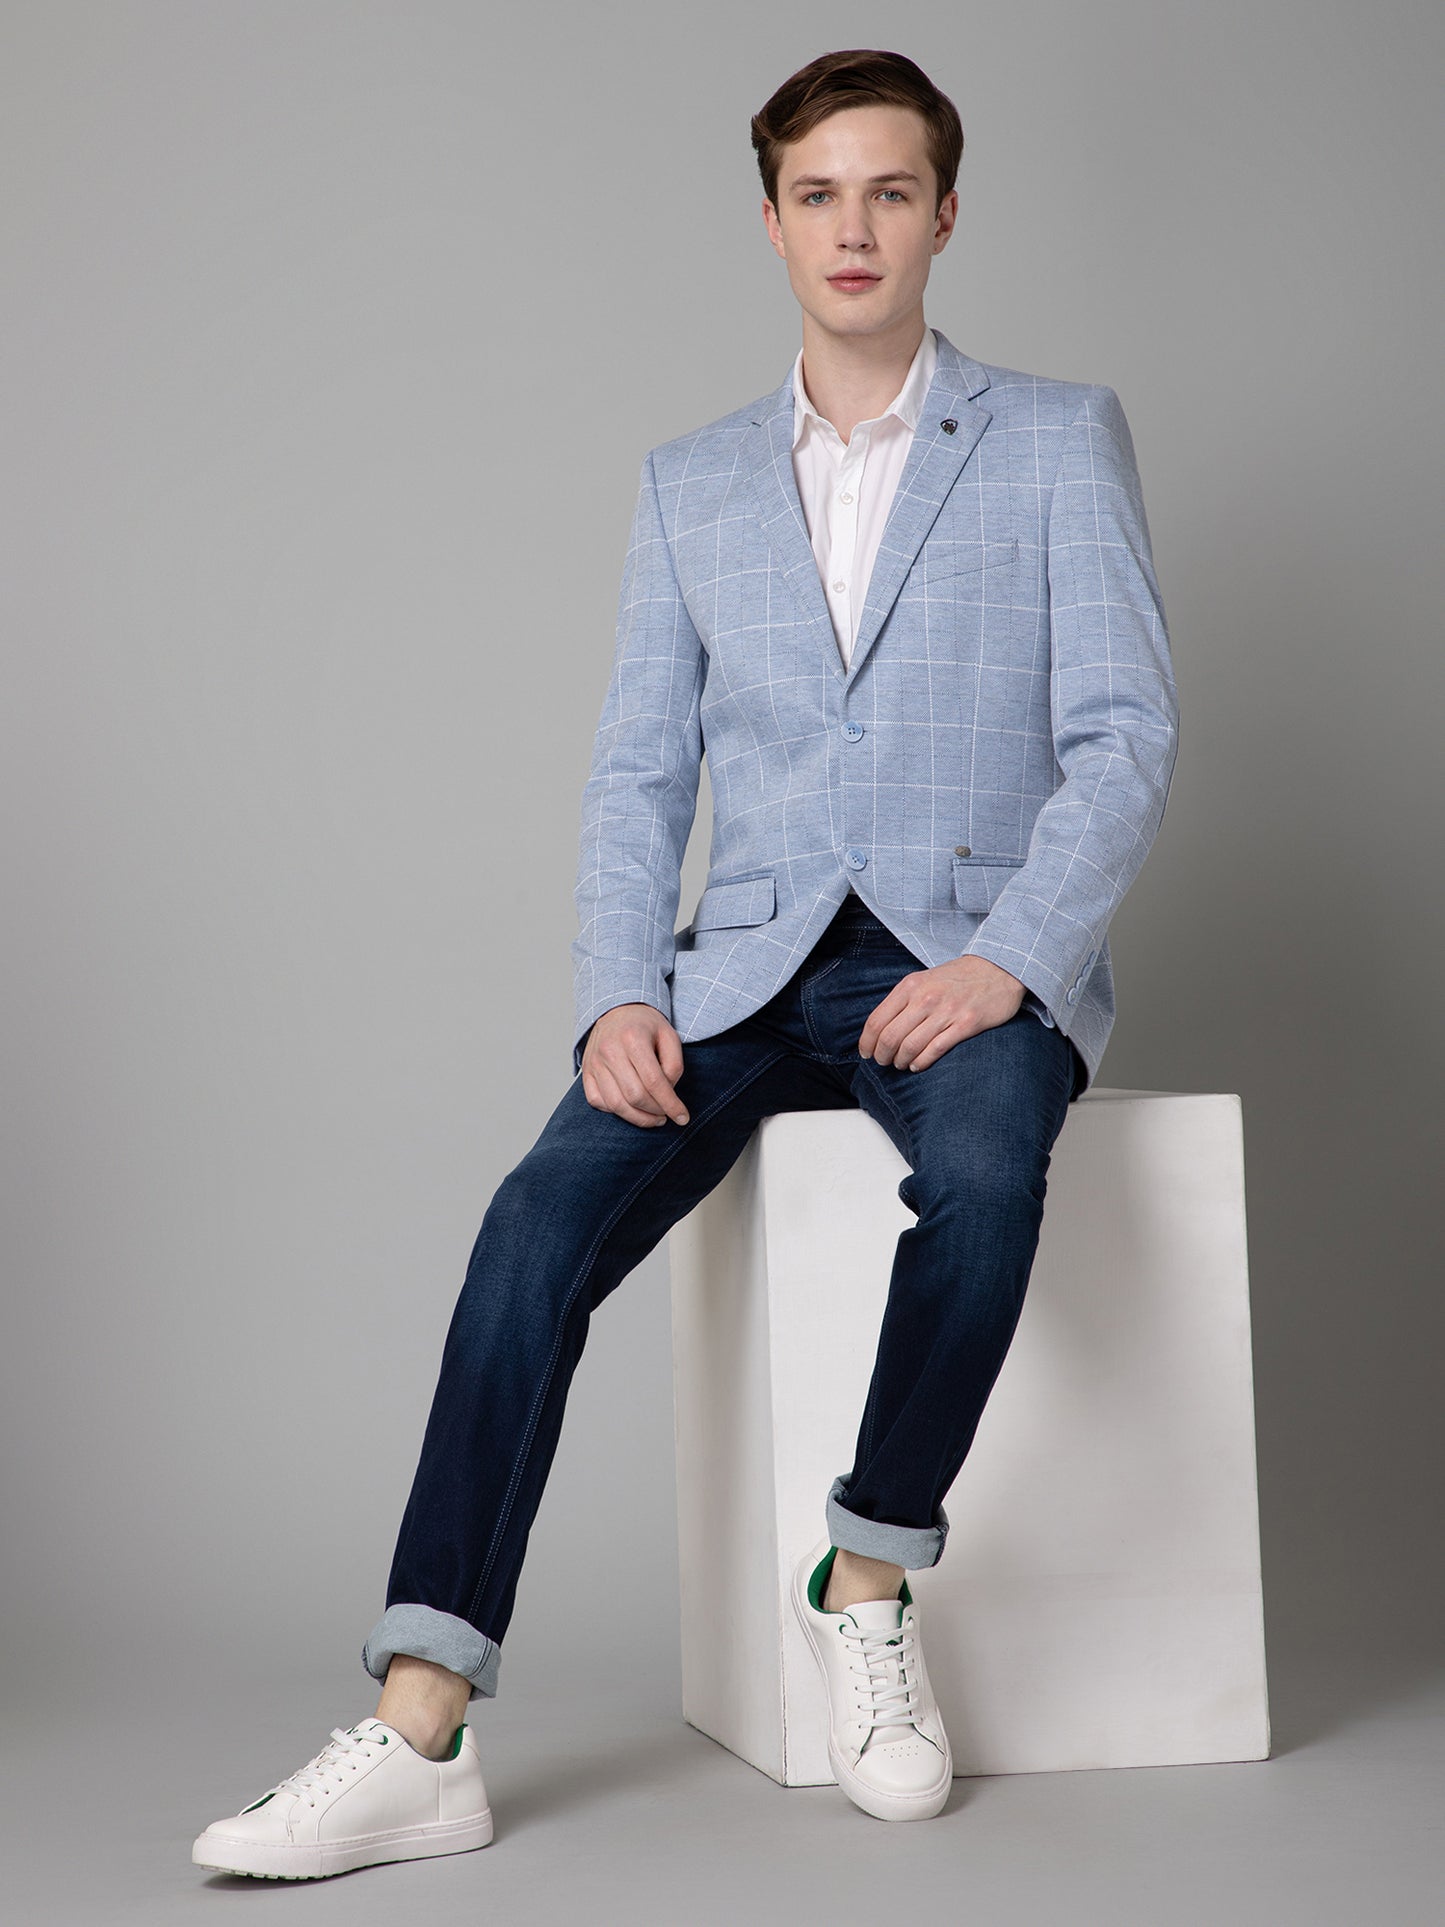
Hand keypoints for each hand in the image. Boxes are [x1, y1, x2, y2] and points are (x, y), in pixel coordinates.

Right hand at [581, 1003, 690, 1127]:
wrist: (617, 1010)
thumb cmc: (645, 1025)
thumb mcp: (670, 1036)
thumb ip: (674, 1065)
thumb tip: (668, 1093)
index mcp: (633, 1038)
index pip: (654, 1082)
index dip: (670, 1104)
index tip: (682, 1118)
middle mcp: (609, 1050)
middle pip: (635, 1096)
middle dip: (655, 1112)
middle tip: (667, 1114)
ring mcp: (594, 1062)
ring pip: (616, 1104)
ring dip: (638, 1118)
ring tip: (653, 1117)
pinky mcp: (586, 1071)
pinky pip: (598, 1102)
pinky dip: (616, 1111)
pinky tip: (630, 1107)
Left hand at [858, 956, 1025, 1071]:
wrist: (998, 968)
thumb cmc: (957, 978)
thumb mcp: (923, 980)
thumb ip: (903, 1000)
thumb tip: (880, 1028)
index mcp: (910, 986)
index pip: (876, 1021)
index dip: (867, 1042)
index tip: (866, 1053)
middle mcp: (925, 998)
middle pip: (890, 1037)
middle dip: (882, 1056)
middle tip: (883, 1062)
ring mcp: (946, 1012)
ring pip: (910, 1047)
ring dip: (900, 1061)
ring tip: (901, 1064)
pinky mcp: (966, 1024)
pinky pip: (935, 1050)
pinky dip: (920, 1063)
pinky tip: (916, 1065)